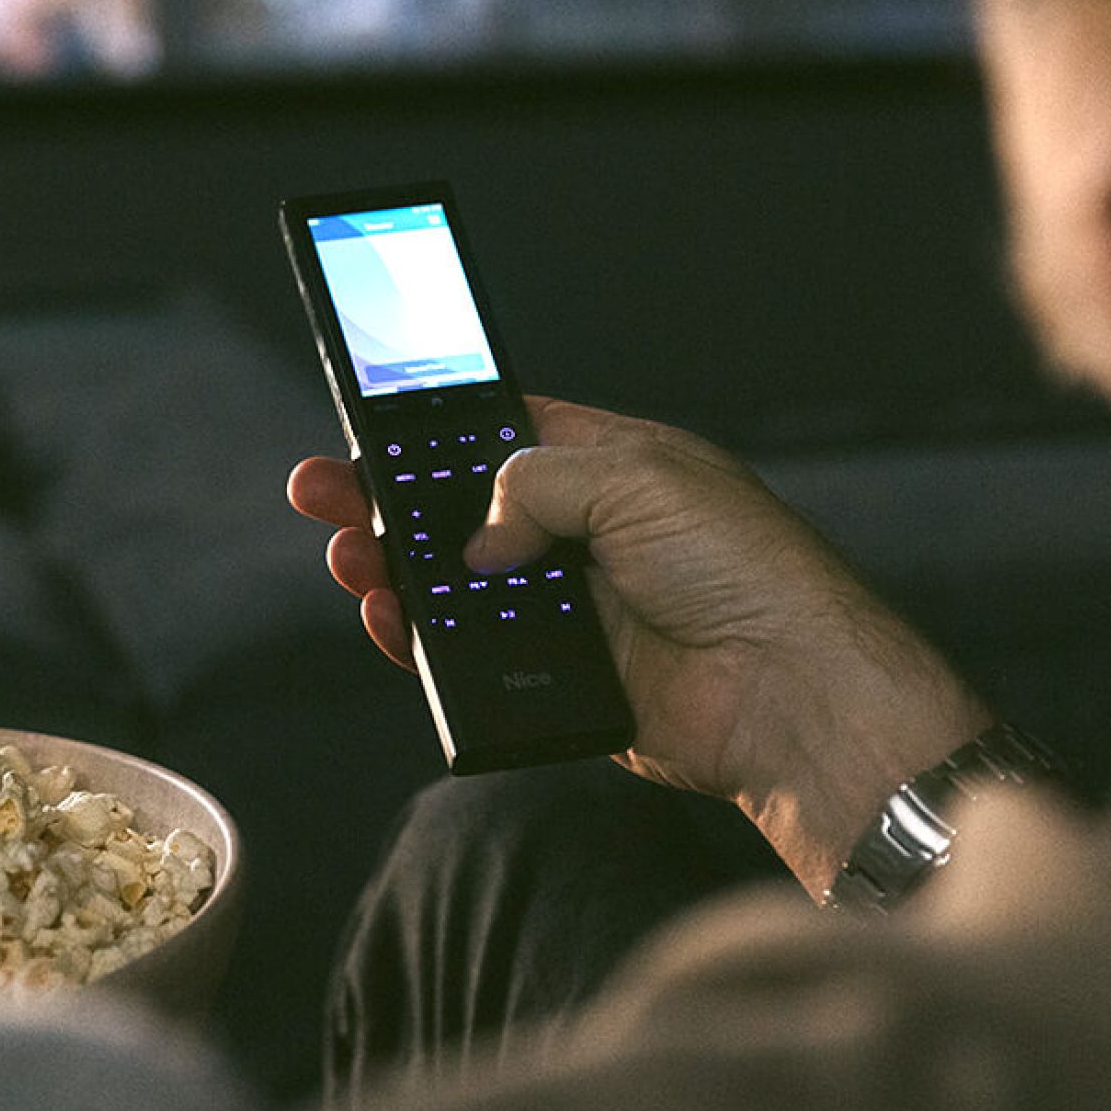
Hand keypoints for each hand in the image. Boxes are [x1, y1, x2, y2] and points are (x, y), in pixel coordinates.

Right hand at [288, 400, 991, 897]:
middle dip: (386, 498)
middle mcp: (582, 534)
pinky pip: (466, 658)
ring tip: (348, 557)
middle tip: (323, 490)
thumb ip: (533, 481)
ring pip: (451, 585)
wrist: (787, 690)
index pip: (503, 430)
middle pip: (457, 509)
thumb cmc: (743, 569)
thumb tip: (476, 540)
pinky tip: (386, 617)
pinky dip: (419, 639)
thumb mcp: (636, 476)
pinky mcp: (557, 677)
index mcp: (609, 465)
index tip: (372, 420)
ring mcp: (567, 608)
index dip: (436, 427)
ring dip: (390, 568)